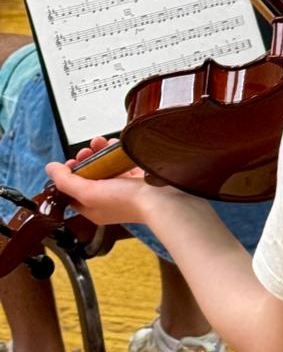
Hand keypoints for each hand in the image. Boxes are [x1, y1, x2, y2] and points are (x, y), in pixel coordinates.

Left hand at [45, 136, 165, 226]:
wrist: (162, 199)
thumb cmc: (128, 202)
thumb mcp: (88, 193)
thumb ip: (65, 181)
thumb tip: (50, 168)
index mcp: (93, 209)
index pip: (73, 192)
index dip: (68, 176)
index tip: (70, 163)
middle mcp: (107, 199)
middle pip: (89, 176)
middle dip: (85, 160)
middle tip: (86, 152)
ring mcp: (123, 188)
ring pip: (105, 166)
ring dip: (99, 152)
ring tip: (100, 143)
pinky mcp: (136, 177)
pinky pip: (121, 161)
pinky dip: (116, 152)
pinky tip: (115, 144)